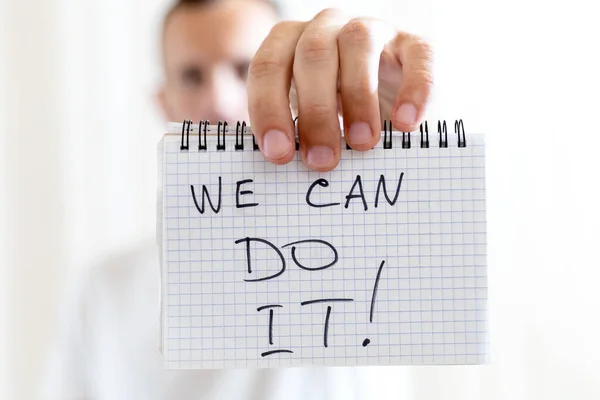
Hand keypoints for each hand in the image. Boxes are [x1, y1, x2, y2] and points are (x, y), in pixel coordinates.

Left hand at [247, 8, 433, 171]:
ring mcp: (372, 30)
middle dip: (315, 111)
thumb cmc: (337, 114)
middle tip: (321, 160)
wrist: (389, 97)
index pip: (268, 66)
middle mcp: (327, 28)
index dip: (269, 108)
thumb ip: (297, 135)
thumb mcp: (310, 121)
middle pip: (313, 54)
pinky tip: (406, 124)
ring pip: (359, 43)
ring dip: (359, 96)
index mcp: (290, 44)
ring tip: (362, 143)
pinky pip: (418, 56)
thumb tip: (285, 174)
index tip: (280, 154)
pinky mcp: (414, 43)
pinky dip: (414, 89)